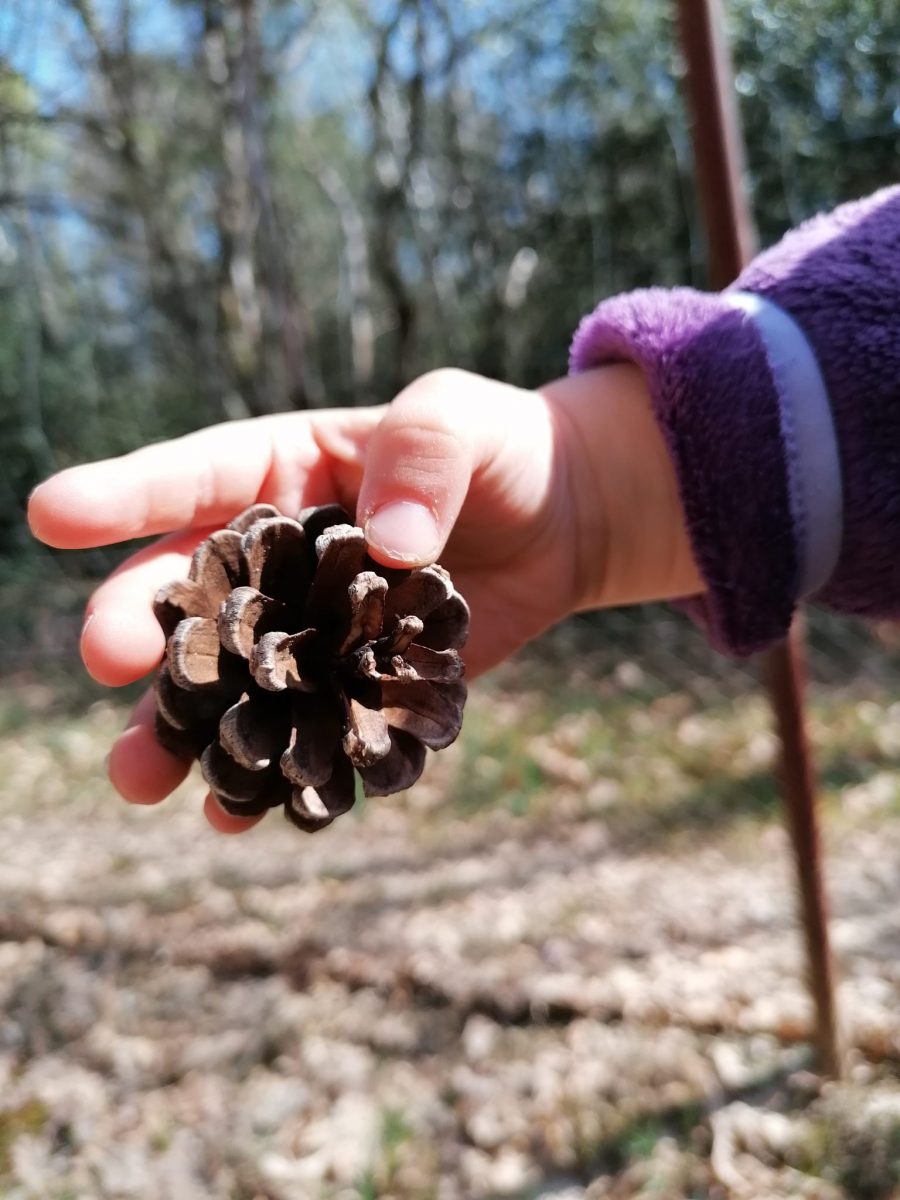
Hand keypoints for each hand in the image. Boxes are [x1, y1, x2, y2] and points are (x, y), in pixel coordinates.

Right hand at [28, 366, 698, 832]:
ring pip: (235, 684)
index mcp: (284, 475)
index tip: (50, 515)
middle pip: (197, 599)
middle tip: (104, 659)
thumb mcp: (459, 418)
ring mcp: (318, 634)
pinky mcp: (363, 690)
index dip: (125, 496)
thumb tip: (390, 539)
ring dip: (184, 729)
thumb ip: (422, 457)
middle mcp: (283, 562)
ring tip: (138, 779)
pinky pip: (310, 734)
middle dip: (144, 628)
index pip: (195, 480)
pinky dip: (278, 773)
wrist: (564, 521)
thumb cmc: (499, 451)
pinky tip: (240, 810)